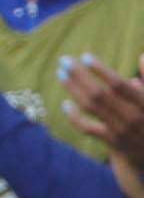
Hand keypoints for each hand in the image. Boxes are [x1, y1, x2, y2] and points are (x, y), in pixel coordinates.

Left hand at [67, 58, 143, 197]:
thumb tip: (141, 56)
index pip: (119, 85)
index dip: (101, 70)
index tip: (85, 56)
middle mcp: (132, 117)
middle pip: (100, 94)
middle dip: (80, 75)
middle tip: (64, 61)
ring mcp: (120, 130)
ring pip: (91, 108)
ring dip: (73, 89)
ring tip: (61, 74)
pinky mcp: (111, 141)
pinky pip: (87, 128)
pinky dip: (74, 116)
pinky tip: (65, 103)